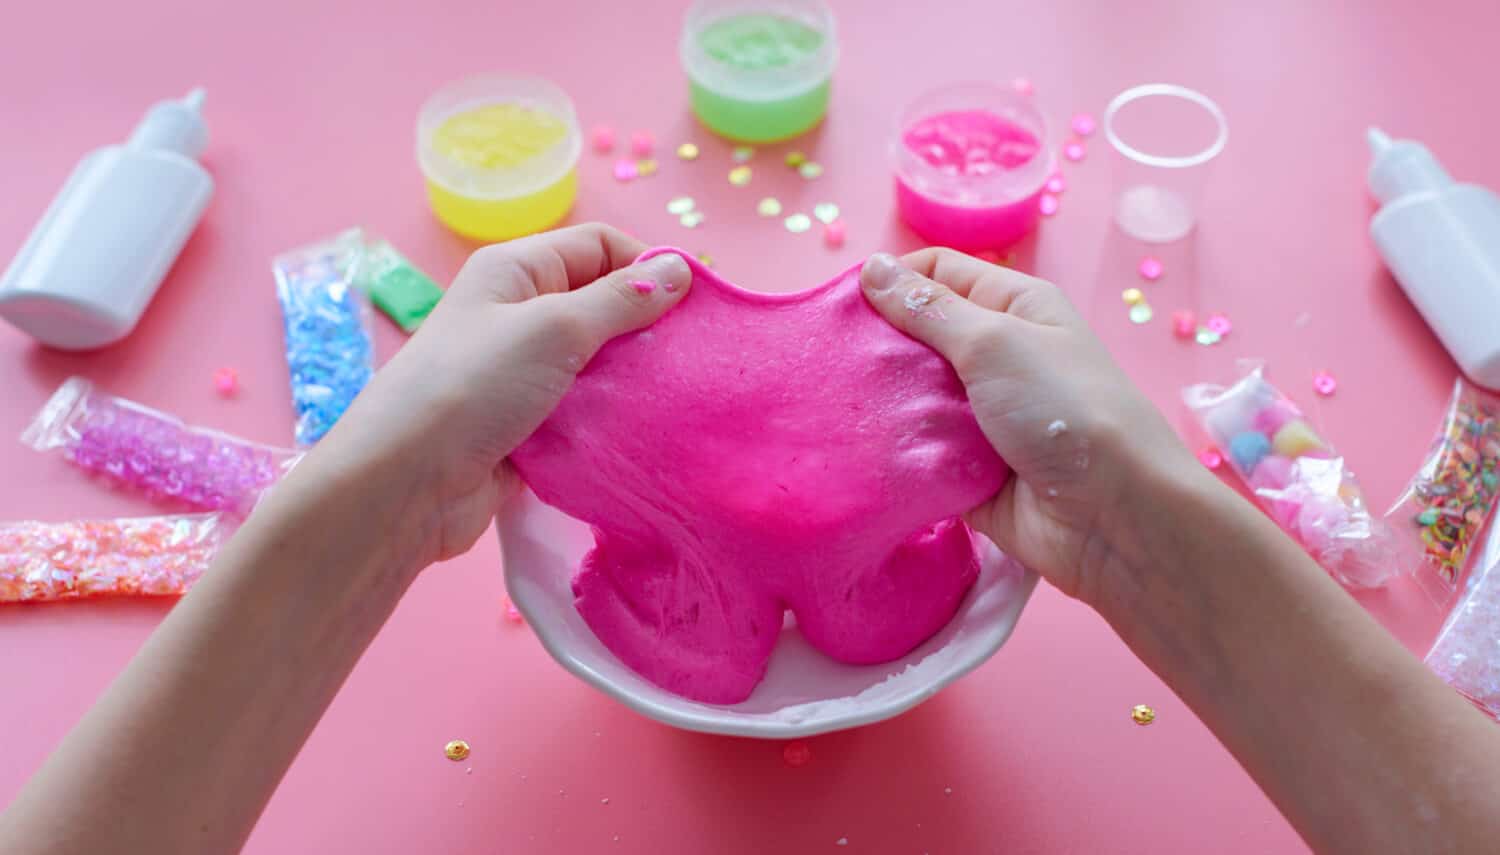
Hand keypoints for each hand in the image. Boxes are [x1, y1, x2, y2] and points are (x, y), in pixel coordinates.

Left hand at [300, 224, 691, 572]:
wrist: (405, 486)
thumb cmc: (472, 388)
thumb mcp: (553, 329)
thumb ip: (620, 301)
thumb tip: (679, 270)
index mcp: (516, 271)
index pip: (601, 247)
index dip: (649, 268)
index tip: (698, 307)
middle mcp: (518, 314)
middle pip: (604, 305)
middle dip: (648, 328)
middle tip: (694, 358)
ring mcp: (523, 374)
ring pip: (600, 364)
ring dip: (633, 379)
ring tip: (676, 396)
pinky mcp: (530, 428)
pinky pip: (586, 412)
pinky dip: (613, 419)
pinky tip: (644, 431)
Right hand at [859, 249, 1200, 603]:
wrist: (1113, 517)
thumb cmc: (1063, 410)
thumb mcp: (994, 342)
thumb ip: (928, 309)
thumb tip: (872, 267)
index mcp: (1013, 308)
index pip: (938, 275)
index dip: (889, 283)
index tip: (837, 308)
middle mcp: (997, 356)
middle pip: (917, 337)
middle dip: (876, 346)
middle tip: (826, 361)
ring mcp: (980, 415)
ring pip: (910, 396)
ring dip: (880, 401)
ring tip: (830, 406)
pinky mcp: (966, 468)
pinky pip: (917, 449)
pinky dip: (893, 450)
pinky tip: (852, 449)